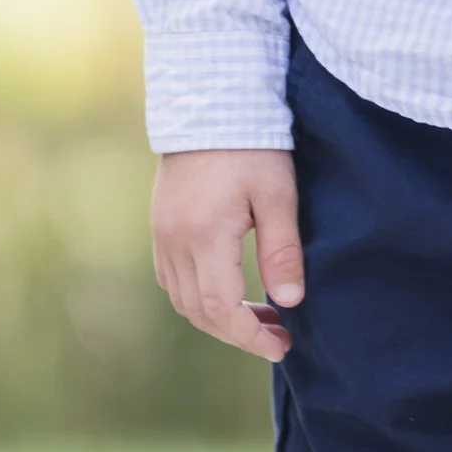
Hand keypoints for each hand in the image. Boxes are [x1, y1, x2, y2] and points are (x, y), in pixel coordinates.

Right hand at [151, 149, 304, 363]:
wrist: (208, 104)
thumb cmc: (251, 145)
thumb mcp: (277, 194)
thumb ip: (282, 249)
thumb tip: (290, 301)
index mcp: (204, 235)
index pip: (221, 308)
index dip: (249, 337)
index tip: (280, 348)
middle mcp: (174, 241)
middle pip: (198, 312)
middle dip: (238, 333)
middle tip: (279, 337)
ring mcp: (161, 234)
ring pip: (182, 299)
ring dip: (219, 318)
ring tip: (264, 317)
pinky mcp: (161, 225)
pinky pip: (172, 278)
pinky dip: (200, 296)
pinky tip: (232, 291)